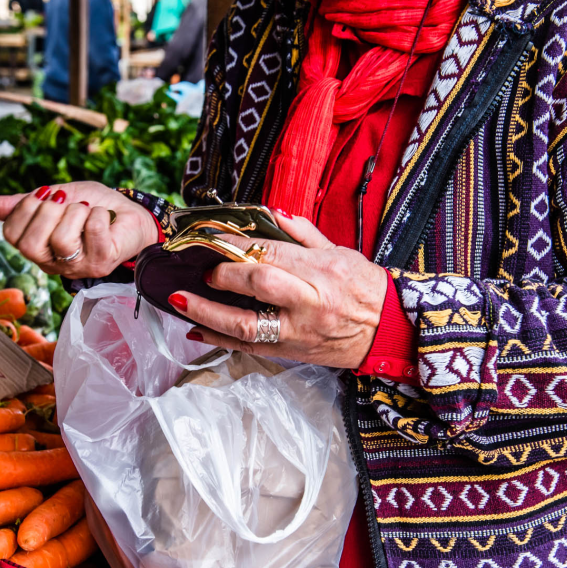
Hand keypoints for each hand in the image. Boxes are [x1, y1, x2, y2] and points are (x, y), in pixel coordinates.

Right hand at [0, 182, 159, 278]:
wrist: (131, 214)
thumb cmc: (92, 207)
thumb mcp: (55, 198)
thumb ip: (24, 203)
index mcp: (38, 248)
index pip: (11, 236)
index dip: (24, 209)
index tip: (44, 195)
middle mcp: (55, 262)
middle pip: (29, 245)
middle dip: (47, 213)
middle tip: (67, 203)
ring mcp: (78, 265)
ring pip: (61, 239)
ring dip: (77, 212)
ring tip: (88, 210)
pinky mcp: (102, 262)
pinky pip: (92, 231)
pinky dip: (98, 214)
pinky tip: (104, 217)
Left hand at [168, 213, 389, 369]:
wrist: (387, 330)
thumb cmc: (364, 289)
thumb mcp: (339, 252)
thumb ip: (302, 234)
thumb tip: (270, 215)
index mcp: (322, 272)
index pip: (272, 254)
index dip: (238, 246)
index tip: (214, 241)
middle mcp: (309, 303)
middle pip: (259, 285)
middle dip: (224, 275)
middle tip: (202, 269)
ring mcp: (298, 332)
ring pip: (246, 324)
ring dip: (208, 313)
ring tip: (179, 301)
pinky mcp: (291, 352)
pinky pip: (249, 347)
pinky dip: (219, 339)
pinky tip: (196, 328)